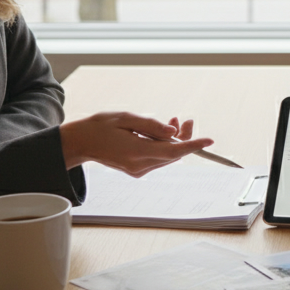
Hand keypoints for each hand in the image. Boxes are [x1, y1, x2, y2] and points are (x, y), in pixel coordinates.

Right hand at [61, 112, 213, 176]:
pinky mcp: (137, 170)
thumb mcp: (126, 118)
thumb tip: (173, 131)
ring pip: (168, 157)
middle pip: (173, 154)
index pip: (173, 150)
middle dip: (185, 138)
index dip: (193, 145)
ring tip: (173, 121)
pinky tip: (162, 133)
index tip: (209, 140)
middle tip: (186, 119)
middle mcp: (139, 165)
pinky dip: (164, 146)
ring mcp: (138, 170)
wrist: (81, 142)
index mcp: (136, 151)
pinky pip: (159, 158)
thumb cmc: (100, 126)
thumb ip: (151, 125)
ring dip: (174, 140)